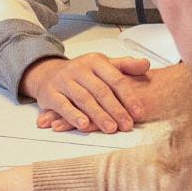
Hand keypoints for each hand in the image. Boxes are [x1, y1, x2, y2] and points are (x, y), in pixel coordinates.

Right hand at [23, 52, 151, 132]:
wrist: (46, 73)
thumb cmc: (80, 73)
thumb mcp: (102, 65)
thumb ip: (124, 66)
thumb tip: (146, 64)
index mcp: (96, 62)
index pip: (115, 79)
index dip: (128, 97)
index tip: (139, 112)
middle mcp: (79, 69)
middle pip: (101, 91)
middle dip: (116, 109)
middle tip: (127, 125)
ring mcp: (64, 81)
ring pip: (84, 99)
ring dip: (98, 115)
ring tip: (111, 128)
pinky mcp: (50, 94)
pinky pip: (63, 105)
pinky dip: (73, 116)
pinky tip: (84, 125)